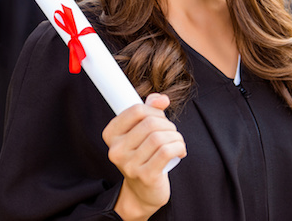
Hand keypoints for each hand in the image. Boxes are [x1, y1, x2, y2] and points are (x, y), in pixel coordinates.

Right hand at [104, 94, 186, 220]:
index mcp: (111, 135)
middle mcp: (116, 150)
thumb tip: (162, 99)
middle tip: (171, 134)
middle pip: (150, 123)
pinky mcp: (146, 176)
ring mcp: (129, 165)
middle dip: (168, 125)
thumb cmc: (144, 156)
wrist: (143, 191)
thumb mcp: (142, 131)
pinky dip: (179, 147)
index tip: (161, 119)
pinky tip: (180, 151)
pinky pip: (167, 152)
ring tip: (177, 142)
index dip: (154, 111)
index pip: (136, 110)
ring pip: (160, 137)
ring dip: (176, 137)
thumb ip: (150, 110)